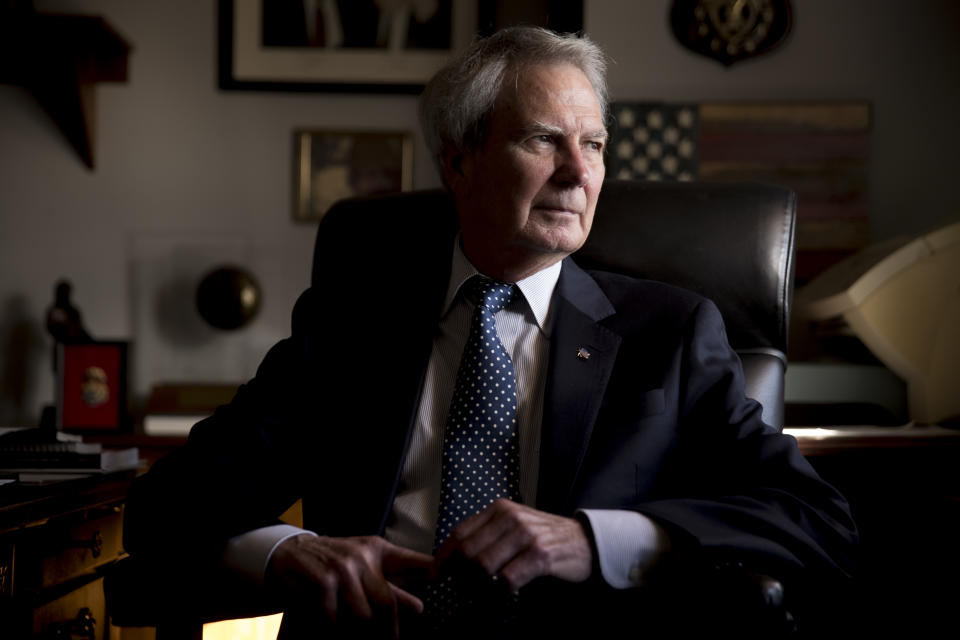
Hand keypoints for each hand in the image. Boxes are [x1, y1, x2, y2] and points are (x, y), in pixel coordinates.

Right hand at [266, 534, 432, 636]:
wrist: (290, 555)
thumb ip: (393, 585)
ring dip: (362, 635)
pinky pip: (337, 621)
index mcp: (378, 550)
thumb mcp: (366, 566)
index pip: (411, 562)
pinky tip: (339, 633)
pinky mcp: (322, 584)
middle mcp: (362, 557)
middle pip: (386, 604)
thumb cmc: (336, 562)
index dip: (429, 573)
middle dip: (389, 631)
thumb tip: (420, 608)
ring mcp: (341, 570)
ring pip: (362, 616)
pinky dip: (339, 632)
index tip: (436, 594)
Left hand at [435, 499, 593, 592]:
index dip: (443, 558)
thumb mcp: (514, 527)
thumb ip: (488, 536)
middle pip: (467, 552)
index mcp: (499, 509)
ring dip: (475, 590)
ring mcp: (525, 535)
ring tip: (476, 600)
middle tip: (459, 594)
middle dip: (458, 578)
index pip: (459, 533)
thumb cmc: (544, 538)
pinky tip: (498, 601)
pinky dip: (497, 596)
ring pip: (483, 567)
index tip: (436, 576)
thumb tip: (453, 561)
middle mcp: (509, 517)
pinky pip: (506, 581)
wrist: (585, 541)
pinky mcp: (540, 555)